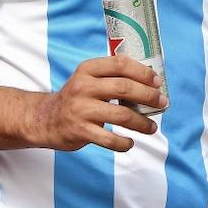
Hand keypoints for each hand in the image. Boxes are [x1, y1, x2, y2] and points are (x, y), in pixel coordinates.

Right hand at [31, 55, 166, 152]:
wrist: (45, 119)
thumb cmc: (76, 98)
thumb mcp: (88, 80)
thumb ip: (112, 78)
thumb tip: (150, 85)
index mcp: (88, 70)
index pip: (120, 64)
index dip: (143, 72)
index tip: (157, 81)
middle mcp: (83, 87)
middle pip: (124, 88)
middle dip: (148, 96)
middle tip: (161, 103)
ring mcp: (81, 110)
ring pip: (121, 115)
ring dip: (142, 122)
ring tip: (151, 127)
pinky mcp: (80, 131)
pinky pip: (110, 139)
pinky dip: (124, 143)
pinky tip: (130, 142)